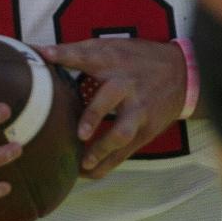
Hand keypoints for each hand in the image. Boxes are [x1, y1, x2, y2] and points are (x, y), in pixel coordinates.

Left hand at [38, 38, 186, 177]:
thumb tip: (39, 53)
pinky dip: (107, 164)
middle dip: (95, 115)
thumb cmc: (136, 59)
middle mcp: (126, 83)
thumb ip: (79, 52)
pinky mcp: (146, 129)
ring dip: (102, 148)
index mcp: (113, 60)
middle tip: (80, 133)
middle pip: (110, 96)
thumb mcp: (114, 48)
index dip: (65, 54)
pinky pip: (126, 151)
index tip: (45, 54)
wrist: (182, 73)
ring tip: (84, 164)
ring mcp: (138, 108)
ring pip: (122, 131)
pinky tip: (89, 173)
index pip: (87, 54)